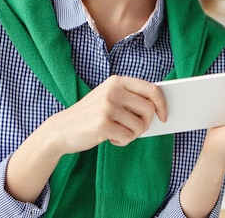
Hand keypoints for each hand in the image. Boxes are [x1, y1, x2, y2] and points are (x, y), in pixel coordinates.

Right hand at [39, 75, 166, 154]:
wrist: (61, 129)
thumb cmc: (90, 116)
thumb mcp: (109, 99)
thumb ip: (130, 99)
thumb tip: (159, 109)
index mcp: (116, 81)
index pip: (151, 89)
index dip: (162, 104)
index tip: (164, 116)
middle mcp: (113, 90)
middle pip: (149, 109)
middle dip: (146, 124)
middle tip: (134, 129)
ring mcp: (107, 106)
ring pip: (140, 126)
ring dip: (132, 135)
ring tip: (117, 132)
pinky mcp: (103, 123)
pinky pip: (128, 137)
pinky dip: (122, 142)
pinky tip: (110, 138)